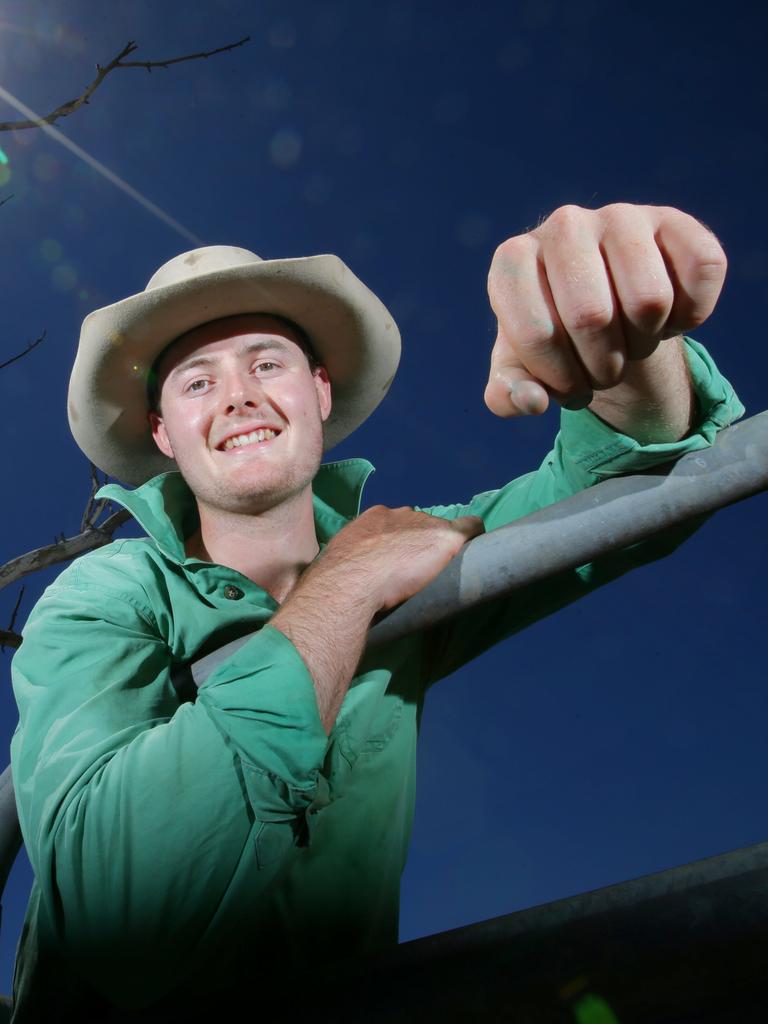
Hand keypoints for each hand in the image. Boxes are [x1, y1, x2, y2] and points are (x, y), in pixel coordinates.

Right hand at [317, 505, 483, 612]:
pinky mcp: (446, 536)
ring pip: (442, 528)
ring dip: (443, 545)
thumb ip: (353, 561)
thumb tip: (351, 576)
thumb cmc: (339, 580)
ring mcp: (424, 524)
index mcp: (374, 519)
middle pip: (420, 524)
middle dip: (421, 542)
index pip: (395, 523)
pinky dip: (476, 536)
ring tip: (444, 567)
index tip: (401, 558)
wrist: (351, 582)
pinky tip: (482, 550)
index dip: (401, 540)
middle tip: (418, 569)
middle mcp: (400, 515)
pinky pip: (471, 527)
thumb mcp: (341, 561)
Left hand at [484, 203, 726, 416]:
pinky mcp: (673, 221)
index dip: (559, 378)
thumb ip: (509, 394)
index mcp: (513, 260)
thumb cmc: (557, 339)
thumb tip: (532, 401)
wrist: (605, 308)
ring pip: (650, 299)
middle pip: (592, 317)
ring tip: (629, 339)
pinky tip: (667, 315)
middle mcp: (563, 225)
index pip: (537, 334)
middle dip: (602, 367)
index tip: (566, 383)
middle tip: (602, 367)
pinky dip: (691, 317)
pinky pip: (701, 272)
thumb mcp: (524, 371)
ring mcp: (620, 216)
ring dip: (645, 343)